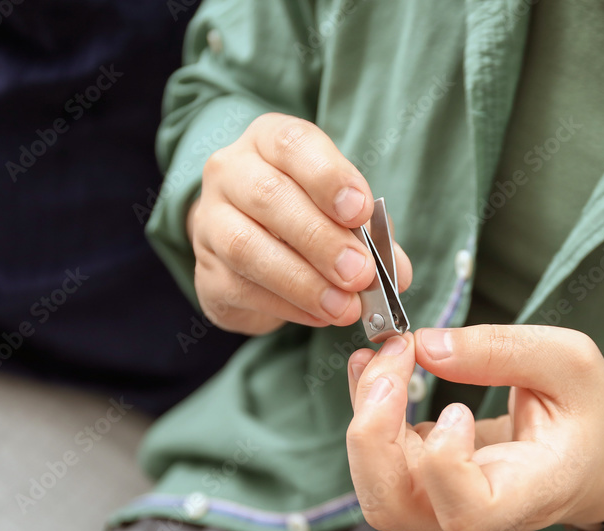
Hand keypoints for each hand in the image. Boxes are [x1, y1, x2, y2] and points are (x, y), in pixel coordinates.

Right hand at [186, 113, 412, 334]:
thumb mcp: (343, 211)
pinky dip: (289, 306)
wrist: (246, 247)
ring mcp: (210, 222)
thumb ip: (371, 234)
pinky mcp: (206, 272)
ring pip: (247, 247)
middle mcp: (231, 173)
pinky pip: (243, 289)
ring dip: (304, 281)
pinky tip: (321, 316)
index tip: (360, 210)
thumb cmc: (306, 216)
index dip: (328, 176)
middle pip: (268, 196)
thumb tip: (397, 270)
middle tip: (360, 272)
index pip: (292, 143)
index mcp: (269, 142)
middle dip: (321, 239)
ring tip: (345, 306)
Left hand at [345, 325, 603, 530]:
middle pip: (394, 508)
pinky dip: (366, 408)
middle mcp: (476, 510)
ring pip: (376, 487)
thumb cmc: (587, 414)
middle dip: (373, 434)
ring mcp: (443, 501)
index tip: (457, 408)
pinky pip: (376, 459)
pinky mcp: (424, 481)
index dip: (444, 466)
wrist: (590, 459)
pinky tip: (381, 363)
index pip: (467, 512)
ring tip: (380, 356)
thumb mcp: (572, 362)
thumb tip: (427, 345)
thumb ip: (503, 350)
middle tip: (394, 358)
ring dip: (364, 420)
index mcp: (528, 493)